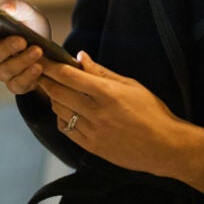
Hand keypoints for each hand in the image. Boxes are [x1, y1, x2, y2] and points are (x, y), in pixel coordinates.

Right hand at [0, 0, 51, 94]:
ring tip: (37, 51)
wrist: (52, 50)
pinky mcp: (16, 84)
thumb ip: (16, 4)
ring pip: (4, 70)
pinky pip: (17, 84)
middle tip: (22, 40)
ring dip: (22, 61)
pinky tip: (39, 67)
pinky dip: (28, 76)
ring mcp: (3, 70)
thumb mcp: (29, 12)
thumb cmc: (33, 28)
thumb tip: (4, 5)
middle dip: (6, 47)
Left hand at [40, 52, 203, 198]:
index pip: (69, 76)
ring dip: (52, 97)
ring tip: (53, 88)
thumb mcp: (130, 85)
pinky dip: (61, 117)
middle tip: (37, 71)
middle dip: (44, 80)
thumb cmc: (152, 112)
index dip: (50, 66)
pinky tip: (65, 110)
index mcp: (107, 93)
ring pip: (59, 111)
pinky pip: (66, 129)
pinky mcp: (91, 147)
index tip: (40, 58)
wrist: (165, 147)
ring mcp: (92, 132)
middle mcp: (96, 113)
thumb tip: (80, 57)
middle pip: (58, 93)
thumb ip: (101, 72)